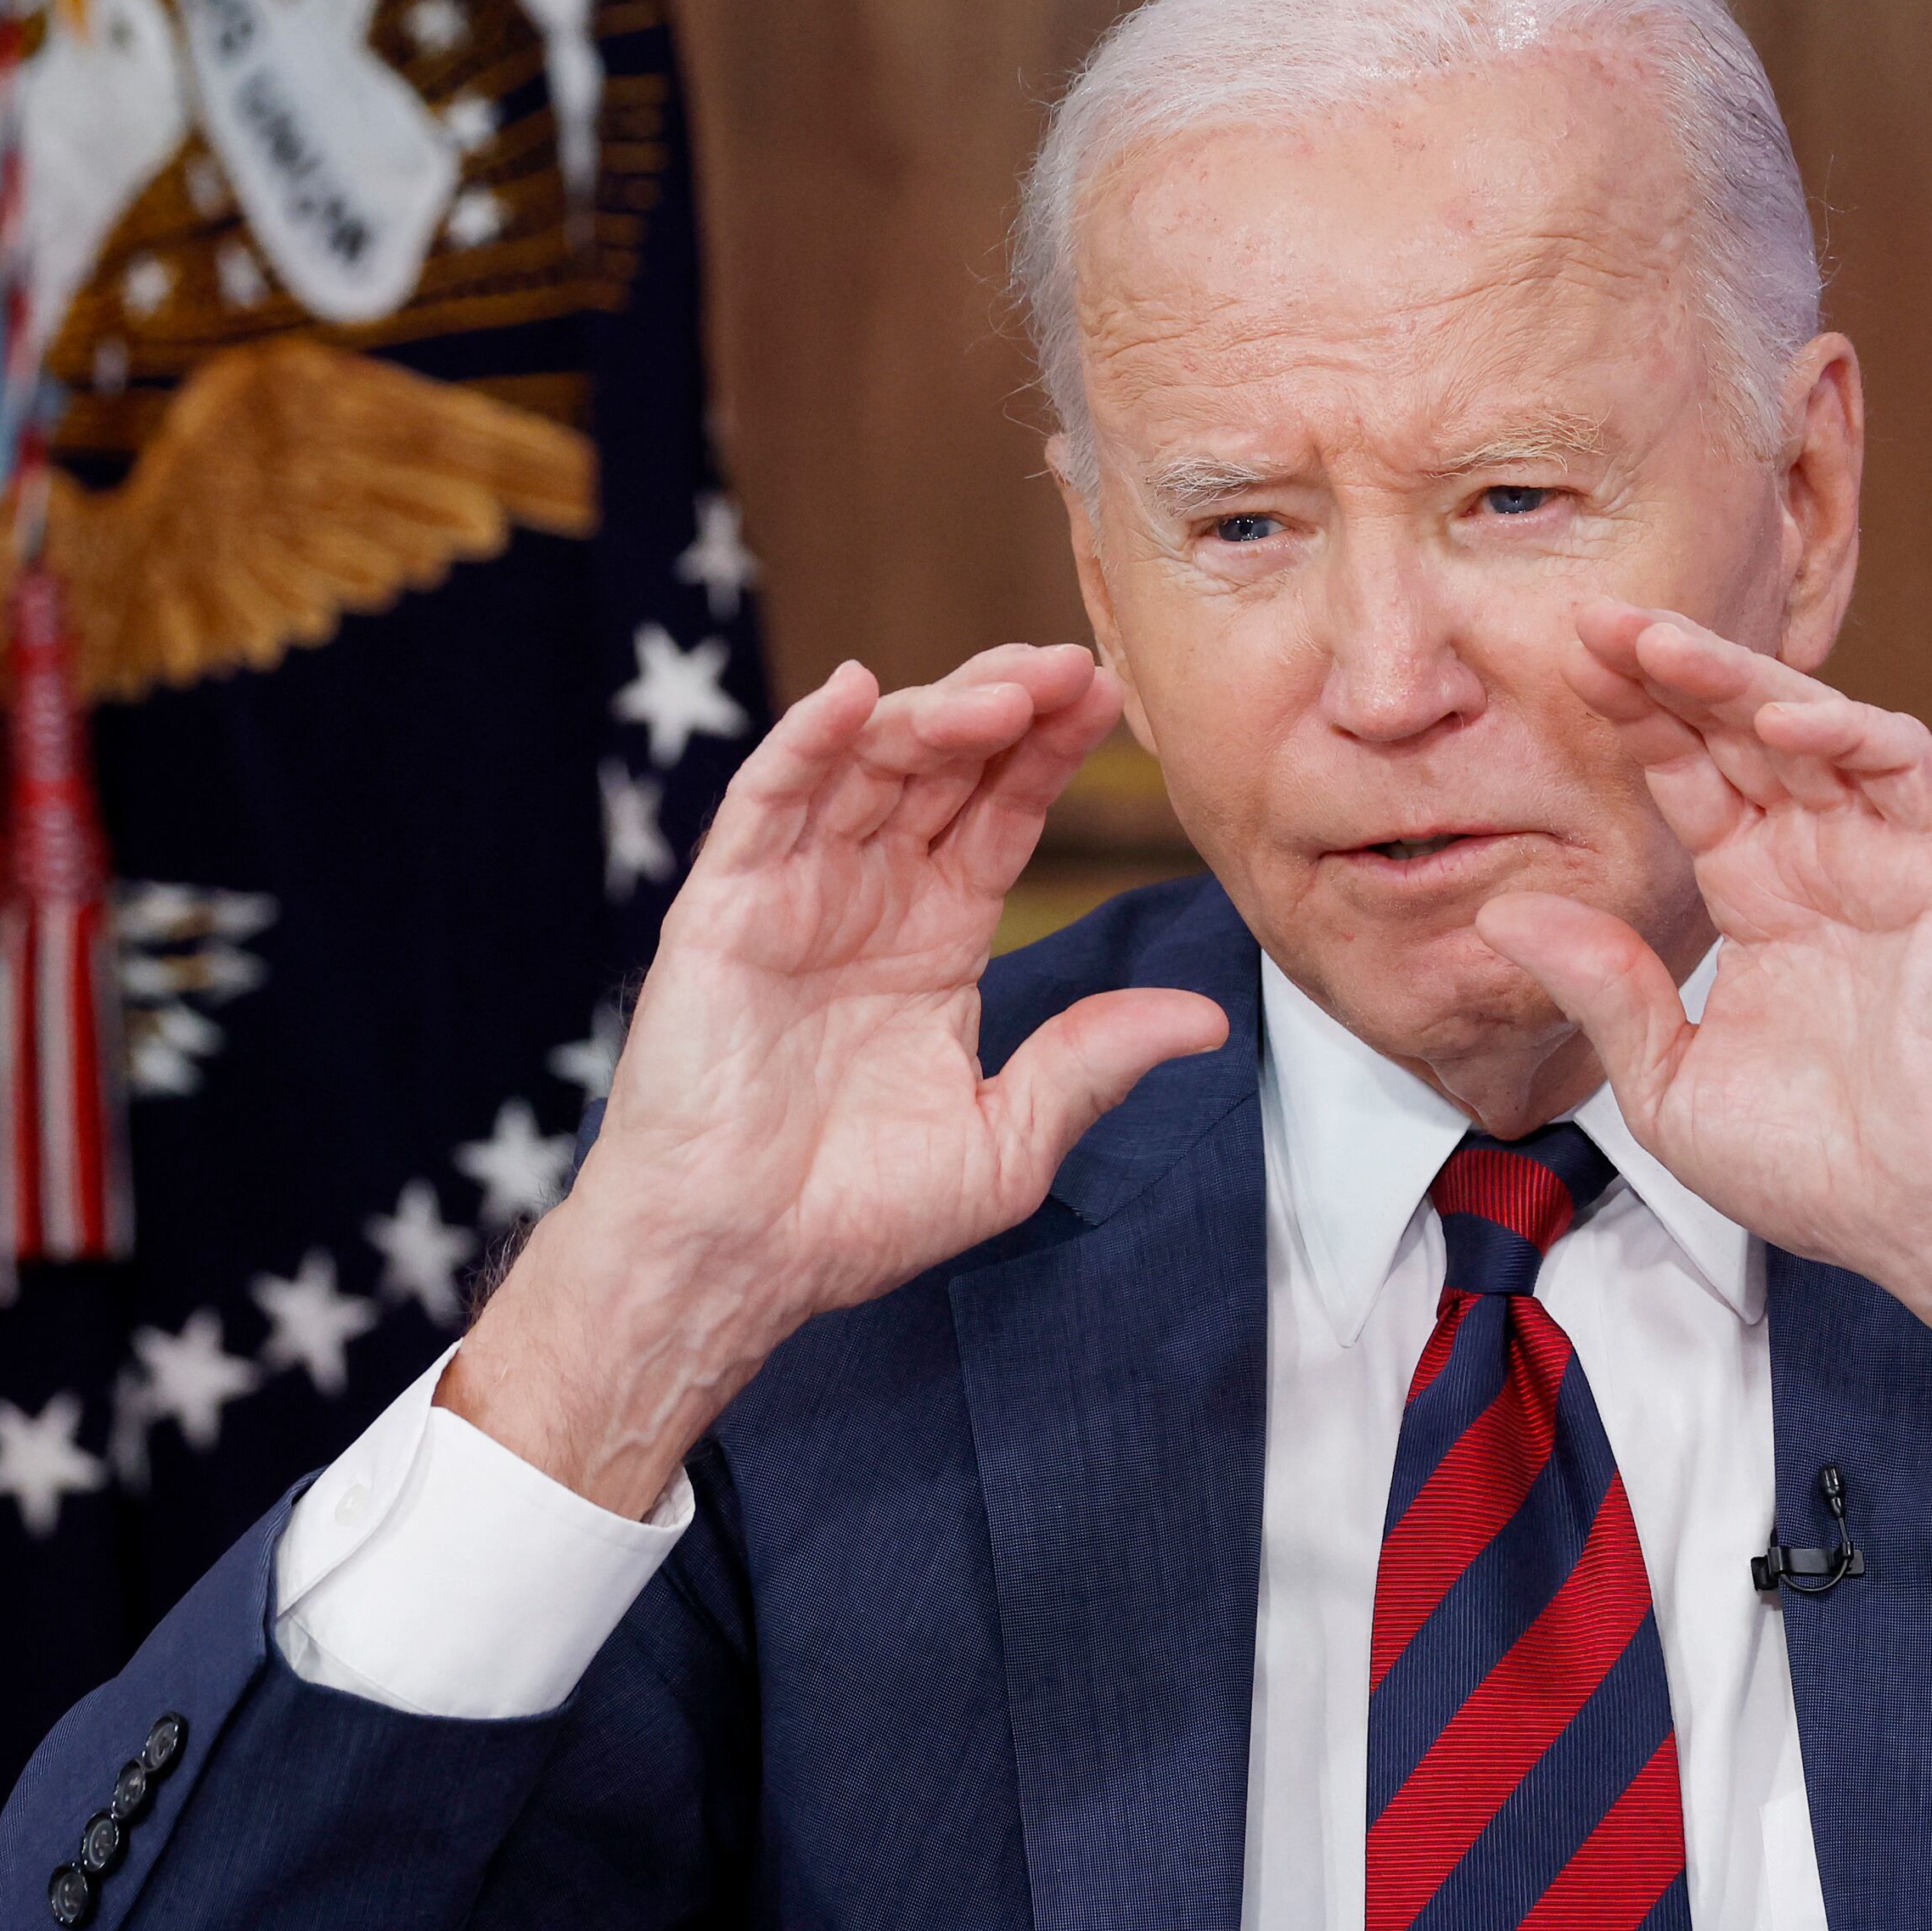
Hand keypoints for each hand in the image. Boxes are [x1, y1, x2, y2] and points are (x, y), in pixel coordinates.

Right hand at [451, 645, 1228, 1514]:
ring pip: (866, 763)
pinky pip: (765, 803)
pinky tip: (857, 695)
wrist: (739, 1262)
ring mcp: (793, 891)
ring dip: (933, 713)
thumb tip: (1206, 1020)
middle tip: (1073, 668)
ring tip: (1006, 693)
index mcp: (937, 935)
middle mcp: (868, 894)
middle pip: (943, 763)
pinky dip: (805, 742)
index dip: (1051, 752)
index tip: (1111, 700)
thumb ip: (1091, 1065)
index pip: (1003, 812)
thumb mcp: (1008, 1143)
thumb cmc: (857, 1215)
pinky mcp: (724, 907)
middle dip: (1006, 705)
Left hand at [1475, 606, 1931, 1356]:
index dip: (1633, 721)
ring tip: (1658, 644)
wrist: (1931, 1220)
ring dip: (1738, 678)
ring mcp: (1889, 857)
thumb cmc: (1821, 1169)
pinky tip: (1775, 717)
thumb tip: (1504, 914)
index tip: (1561, 670)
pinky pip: (1904, 767)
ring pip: (1813, 727)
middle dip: (1669, 672)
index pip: (1689, 779)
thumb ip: (1600, 989)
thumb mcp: (1670, 1081)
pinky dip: (1845, 731)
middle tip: (1592, 620)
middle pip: (1738, 733)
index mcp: (1759, 900)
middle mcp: (1822, 862)